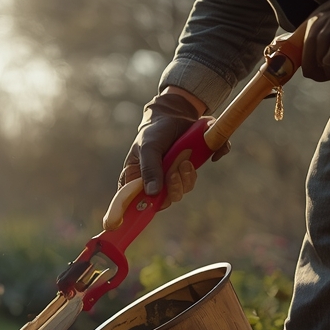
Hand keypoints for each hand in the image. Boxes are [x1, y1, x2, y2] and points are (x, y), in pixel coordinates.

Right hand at [117, 89, 227, 216]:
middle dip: (173, 185)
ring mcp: (169, 179)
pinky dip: (196, 170)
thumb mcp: (148, 147)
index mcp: (135, 179)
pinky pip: (192, 181)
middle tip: (176, 167)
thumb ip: (150, 169)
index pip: (133, 203)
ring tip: (186, 158)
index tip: (135, 215)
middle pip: (163, 200)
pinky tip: (195, 155)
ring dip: (186, 177)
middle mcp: (152, 183)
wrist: (176, 115)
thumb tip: (153, 193)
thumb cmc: (154, 132)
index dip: (135, 212)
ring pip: (180, 192)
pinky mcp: (184, 174)